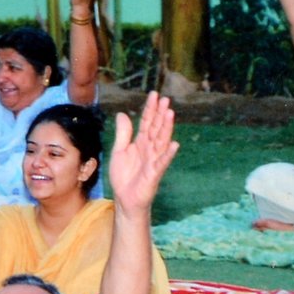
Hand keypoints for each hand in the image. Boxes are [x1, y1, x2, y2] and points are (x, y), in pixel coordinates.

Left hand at [107, 92, 177, 216]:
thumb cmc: (123, 176)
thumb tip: (123, 113)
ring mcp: (154, 160)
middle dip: (160, 114)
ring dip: (166, 128)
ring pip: (161, 141)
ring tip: (170, 114)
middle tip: (165, 99)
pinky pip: (162, 162)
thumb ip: (123, 134)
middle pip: (156, 128)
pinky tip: (174, 144)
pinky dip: (168, 153)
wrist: (125, 199)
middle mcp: (149, 149)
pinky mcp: (154, 173)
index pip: (146, 122)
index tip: (154, 95)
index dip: (150, 109)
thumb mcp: (119, 151)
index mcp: (140, 143)